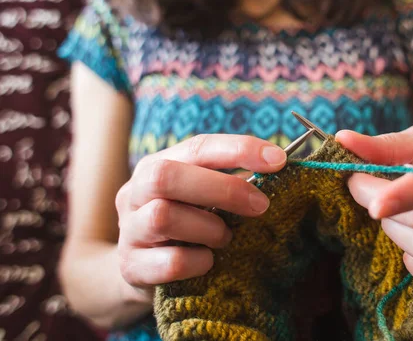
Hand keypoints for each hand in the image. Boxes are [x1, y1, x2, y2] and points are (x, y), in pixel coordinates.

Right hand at [114, 135, 286, 299]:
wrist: (140, 271)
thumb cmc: (183, 225)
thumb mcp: (199, 197)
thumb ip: (227, 181)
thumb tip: (275, 167)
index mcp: (156, 166)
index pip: (197, 146)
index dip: (238, 149)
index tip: (277, 160)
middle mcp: (134, 192)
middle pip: (167, 176)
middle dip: (223, 189)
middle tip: (260, 205)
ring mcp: (129, 230)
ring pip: (164, 217)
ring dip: (209, 228)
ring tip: (224, 238)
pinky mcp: (132, 267)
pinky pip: (171, 262)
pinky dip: (199, 262)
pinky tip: (208, 261)